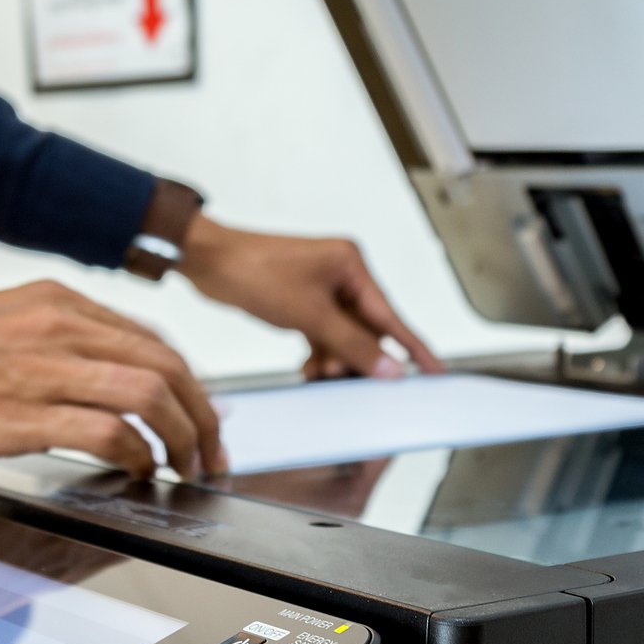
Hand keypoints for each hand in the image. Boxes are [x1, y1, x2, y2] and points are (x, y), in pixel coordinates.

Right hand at [0, 281, 224, 477]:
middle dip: (202, 413)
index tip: (199, 411)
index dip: (188, 379)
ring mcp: (44, 368)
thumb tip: (98, 370)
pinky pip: (110, 432)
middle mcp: (59, 325)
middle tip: (211, 449)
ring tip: (186, 468)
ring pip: (151, 393)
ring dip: (182, 437)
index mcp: (55, 301)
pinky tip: (138, 474)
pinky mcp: (25, 413)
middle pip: (167, 364)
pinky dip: (138, 456)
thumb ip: (51, 337)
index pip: (150, 337)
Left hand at [178, 215, 441, 379]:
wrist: (208, 261)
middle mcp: (341, 274)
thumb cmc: (255, 271)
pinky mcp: (301, 300)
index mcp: (352, 266)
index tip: (435, 370)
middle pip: (366, 328)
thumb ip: (352, 344)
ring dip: (335, 358)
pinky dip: (318, 352)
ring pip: (342, 334)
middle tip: (353, 382)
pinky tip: (309, 369)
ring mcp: (320, 288)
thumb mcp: (310, 315)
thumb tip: (390, 366)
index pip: (390, 315)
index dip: (413, 346)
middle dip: (358, 357)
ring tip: (321, 375)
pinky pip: (322, 333)